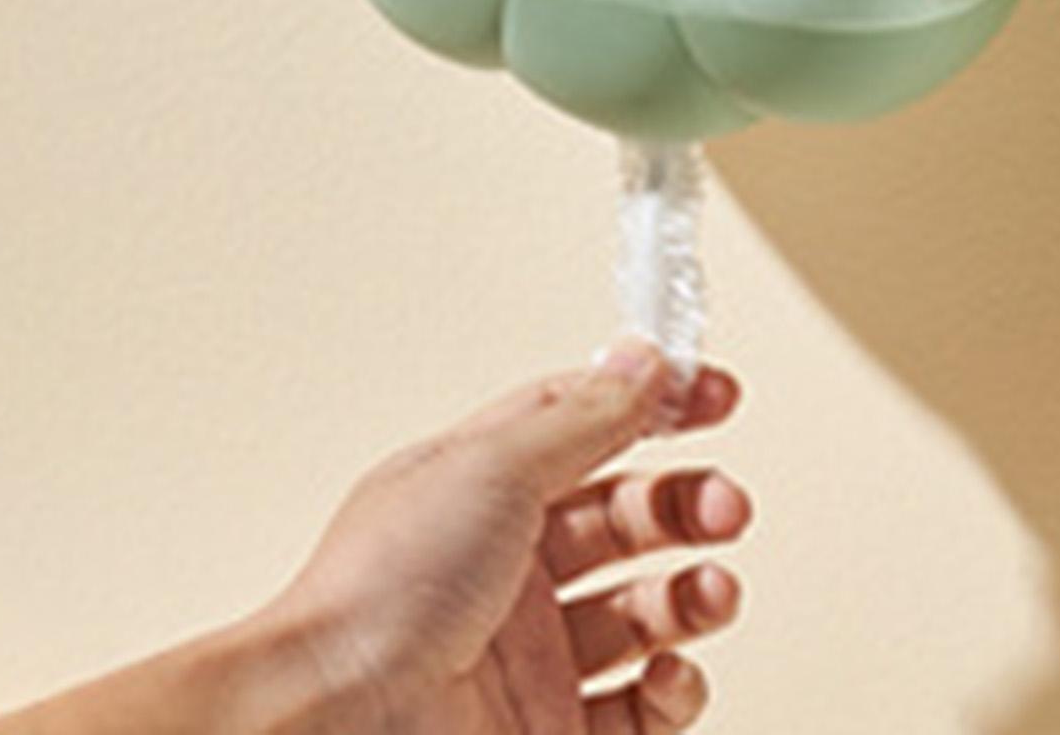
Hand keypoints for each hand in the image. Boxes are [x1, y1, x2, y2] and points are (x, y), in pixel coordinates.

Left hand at [260, 337, 751, 732]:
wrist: (334, 727)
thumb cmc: (377, 597)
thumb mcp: (492, 468)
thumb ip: (583, 416)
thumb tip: (644, 361)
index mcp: (482, 487)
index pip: (584, 424)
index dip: (652, 405)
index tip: (715, 394)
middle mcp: (507, 564)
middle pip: (624, 516)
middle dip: (686, 503)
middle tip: (725, 504)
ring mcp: (530, 652)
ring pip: (642, 610)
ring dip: (693, 593)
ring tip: (708, 592)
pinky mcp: (548, 729)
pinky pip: (639, 708)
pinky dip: (672, 690)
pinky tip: (668, 675)